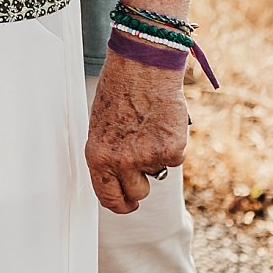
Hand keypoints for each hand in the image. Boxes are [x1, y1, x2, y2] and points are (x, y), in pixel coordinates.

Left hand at [86, 51, 189, 212]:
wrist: (141, 68)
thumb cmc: (119, 91)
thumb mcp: (102, 127)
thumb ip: (109, 155)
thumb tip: (117, 177)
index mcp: (98, 156)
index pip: (108, 198)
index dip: (121, 205)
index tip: (129, 205)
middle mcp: (121, 162)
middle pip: (137, 193)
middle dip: (141, 183)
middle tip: (142, 160)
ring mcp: (148, 158)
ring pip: (157, 174)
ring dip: (156, 159)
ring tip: (148, 129)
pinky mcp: (171, 151)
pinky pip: (174, 158)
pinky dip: (172, 145)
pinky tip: (162, 123)